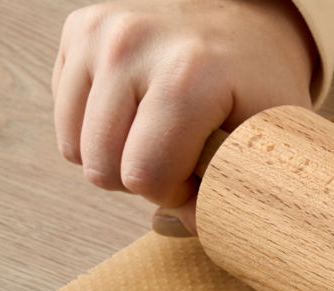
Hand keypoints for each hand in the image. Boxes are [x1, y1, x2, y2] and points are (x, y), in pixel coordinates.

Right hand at [53, 0, 317, 233]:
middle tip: (182, 157)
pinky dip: (97, 129)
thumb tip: (171, 227)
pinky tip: (137, 112)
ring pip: (75, 150)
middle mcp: (133, 45)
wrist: (245, 17)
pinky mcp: (78, 29)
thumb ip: (234, 196)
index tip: (204, 174)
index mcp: (190, 74)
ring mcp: (99, 33)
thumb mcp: (269, 140)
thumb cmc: (259, 84)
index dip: (177, 194)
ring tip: (158, 136)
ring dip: (116, 159)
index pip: (147, 177)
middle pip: (103, 168)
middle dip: (144, 180)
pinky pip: (64, 117)